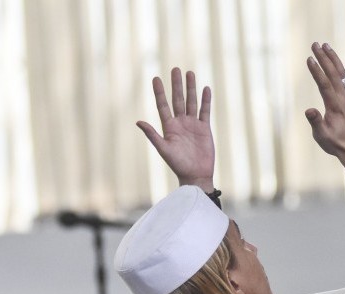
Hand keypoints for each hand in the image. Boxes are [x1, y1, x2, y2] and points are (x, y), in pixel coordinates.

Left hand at [137, 68, 214, 190]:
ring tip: (190, 73)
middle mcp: (180, 123)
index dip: (159, 92)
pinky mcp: (204, 128)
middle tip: (175, 69)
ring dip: (191, 88)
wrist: (195, 175)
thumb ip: (153, 135)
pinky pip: (204, 111)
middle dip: (176, 84)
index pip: (163, 105)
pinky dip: (205, 100)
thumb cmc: (178, 164)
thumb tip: (138, 122)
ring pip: (191, 102)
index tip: (156, 78)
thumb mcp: (164, 149)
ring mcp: (193, 124)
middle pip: (178, 99)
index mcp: (169, 127)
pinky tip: (205, 88)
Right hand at [305, 43, 344, 162]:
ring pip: (340, 73)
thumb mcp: (322, 136)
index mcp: (335, 106)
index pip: (325, 84)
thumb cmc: (335, 143)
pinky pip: (343, 78)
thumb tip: (309, 110)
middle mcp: (343, 98)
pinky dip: (338, 67)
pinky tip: (333, 62)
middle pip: (333, 73)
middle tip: (314, 44)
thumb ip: (316, 122)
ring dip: (332, 58)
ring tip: (325, 45)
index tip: (309, 58)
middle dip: (324, 58)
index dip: (317, 71)